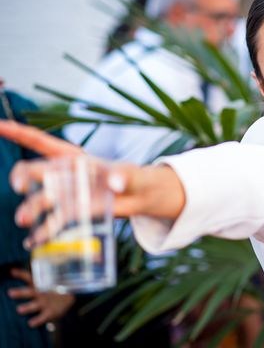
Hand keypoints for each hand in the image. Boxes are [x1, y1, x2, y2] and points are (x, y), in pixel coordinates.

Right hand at [0, 120, 185, 235]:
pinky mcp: (71, 214)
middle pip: (33, 171)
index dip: (16, 132)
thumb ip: (123, 175)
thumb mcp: (130, 172)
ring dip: (30, 209)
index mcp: (73, 157)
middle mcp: (63, 175)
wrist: (138, 198)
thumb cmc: (131, 177)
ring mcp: (64, 195)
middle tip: (21, 187)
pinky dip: (42, 232)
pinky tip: (34, 241)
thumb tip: (115, 184)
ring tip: (26, 221)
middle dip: (21, 176)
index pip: (39, 141)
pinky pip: (52, 222)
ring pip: (39, 200)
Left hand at [7, 268, 74, 327]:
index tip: (12, 271)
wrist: (74, 295)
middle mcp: (42, 293)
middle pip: (30, 292)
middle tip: (10, 293)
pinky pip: (43, 317)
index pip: (29, 278)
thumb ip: (36, 279)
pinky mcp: (51, 312)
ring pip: (35, 305)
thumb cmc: (56, 288)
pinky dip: (37, 320)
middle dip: (20, 293)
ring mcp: (46, 303)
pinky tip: (31, 323)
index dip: (21, 274)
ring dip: (27, 307)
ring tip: (19, 310)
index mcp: (41, 284)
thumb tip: (17, 271)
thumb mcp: (49, 281)